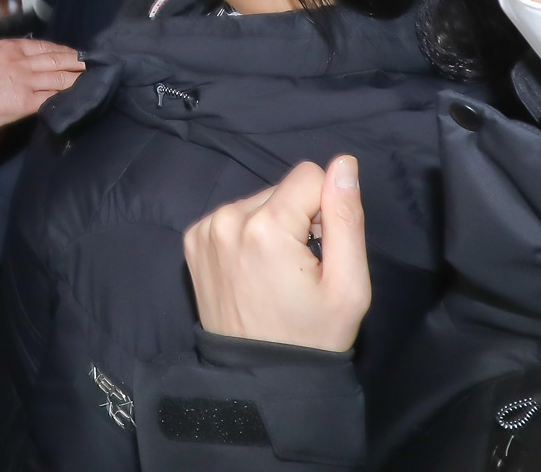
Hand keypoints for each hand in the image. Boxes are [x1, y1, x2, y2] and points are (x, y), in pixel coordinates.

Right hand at [0, 37, 86, 128]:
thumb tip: (19, 63)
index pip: (44, 46)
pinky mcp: (27, 101)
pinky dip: (65, 97)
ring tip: (92, 79)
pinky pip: (51, 98)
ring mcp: (27, 81)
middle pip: (57, 59)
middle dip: (76, 62)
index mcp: (11, 47)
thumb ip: (6, 57)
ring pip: (59, 78)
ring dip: (77, 79)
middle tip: (93, 64)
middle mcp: (22, 61)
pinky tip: (76, 97)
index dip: (63, 50)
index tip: (74, 53)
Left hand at [183, 155, 370, 352]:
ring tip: (275, 273)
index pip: (309, 175)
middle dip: (298, 218)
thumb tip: (344, 162)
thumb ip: (346, 217)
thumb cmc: (312, 335)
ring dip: (272, 226)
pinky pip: (233, 216)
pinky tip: (252, 271)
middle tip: (299, 268)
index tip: (320, 250)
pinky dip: (247, 235)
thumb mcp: (348, 284)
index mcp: (265, 227)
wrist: (260, 377)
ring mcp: (204, 230)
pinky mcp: (192, 240)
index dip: (325, 210)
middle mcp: (227, 219)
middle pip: (281, 189)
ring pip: (257, 200)